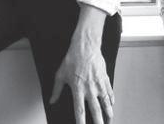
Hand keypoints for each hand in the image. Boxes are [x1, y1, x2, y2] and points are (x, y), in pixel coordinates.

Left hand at [50, 6, 113, 123]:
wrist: (86, 47)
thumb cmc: (72, 59)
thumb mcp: (60, 75)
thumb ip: (56, 90)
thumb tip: (52, 100)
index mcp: (78, 89)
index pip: (79, 110)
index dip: (81, 121)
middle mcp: (90, 89)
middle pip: (95, 110)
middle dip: (98, 121)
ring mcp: (99, 84)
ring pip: (106, 103)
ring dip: (108, 113)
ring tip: (109, 121)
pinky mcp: (105, 79)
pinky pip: (110, 92)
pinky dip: (111, 100)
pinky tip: (112, 105)